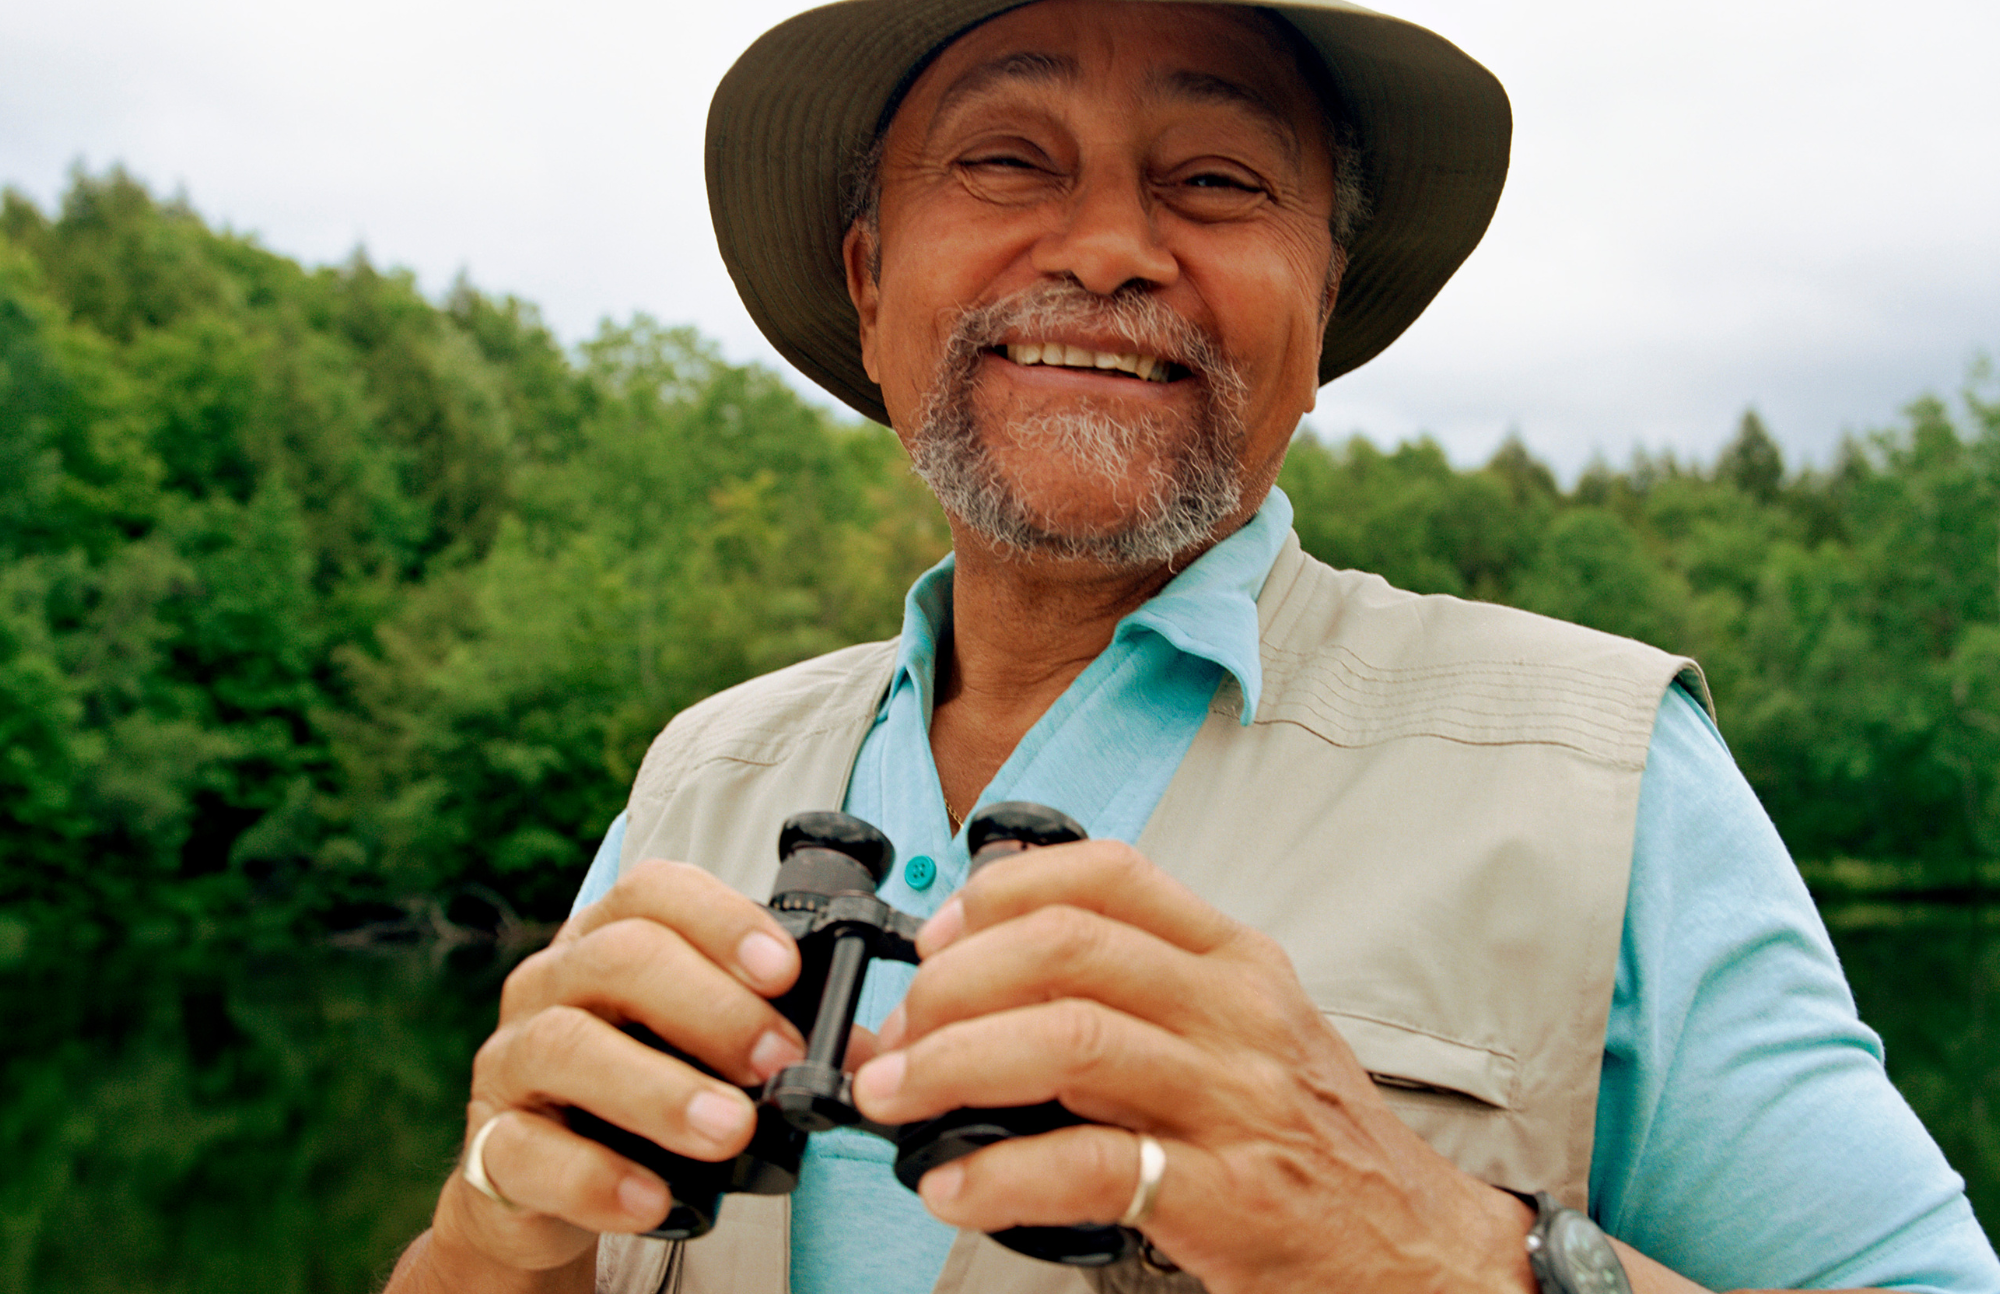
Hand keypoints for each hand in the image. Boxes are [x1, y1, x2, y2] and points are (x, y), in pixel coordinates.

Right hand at [428, 860, 811, 1279]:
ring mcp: (511, 1062)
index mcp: (607, 940)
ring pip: (568, 1046)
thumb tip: (865, 1050)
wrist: (541, 1186)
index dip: (722, 920)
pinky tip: (655, 1198)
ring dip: (661, 1089)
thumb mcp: (704, 1053)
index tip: (786, 970)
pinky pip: (527, 1152)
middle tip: (779, 1063)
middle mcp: (551, 984)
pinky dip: (596, 1177)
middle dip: (712, 1007)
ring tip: (732, 1130)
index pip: (654, 892)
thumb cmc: (638, 1093)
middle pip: (620, 958)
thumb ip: (775, 1039)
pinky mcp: (490, 1147)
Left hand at [849, 840, 1538, 1293]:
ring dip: (950, 1063)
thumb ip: (1138, 997)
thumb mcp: (1243, 1035)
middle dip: (951, 984)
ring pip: (1067, 1039)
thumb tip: (983, 991)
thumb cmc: (1312, 1140)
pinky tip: (950, 1187)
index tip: (937, 938)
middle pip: (1066, 947)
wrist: (1417, 1248)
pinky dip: (997, 1175)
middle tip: (897, 1037)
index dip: (999, 893)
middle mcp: (1237, 1012)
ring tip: (892, 1099)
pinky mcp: (1227, 1195)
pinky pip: (1089, 1164)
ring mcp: (1235, 1099)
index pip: (1106, 873)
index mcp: (1234, 960)